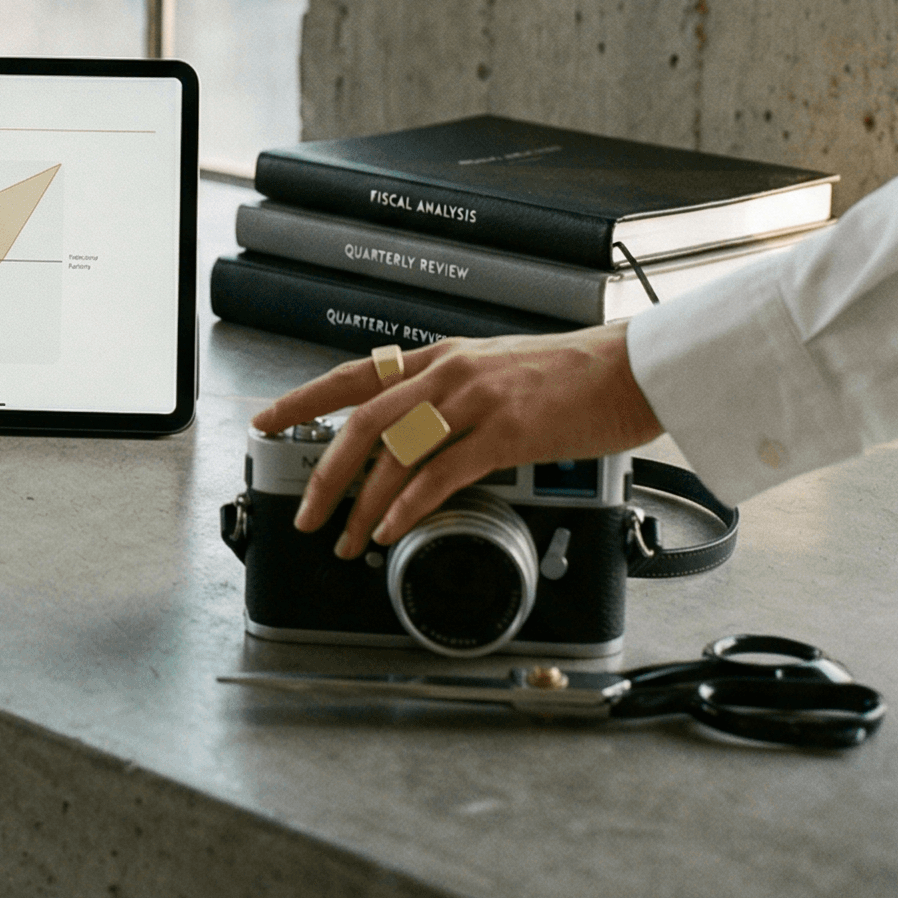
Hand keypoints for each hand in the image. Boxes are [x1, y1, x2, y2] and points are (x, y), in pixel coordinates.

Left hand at [250, 329, 662, 559]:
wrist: (630, 368)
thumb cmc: (570, 375)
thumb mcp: (493, 370)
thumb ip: (449, 395)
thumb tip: (411, 433)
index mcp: (439, 357)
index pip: (353, 374)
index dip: (304, 399)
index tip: (267, 420)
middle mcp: (447, 372)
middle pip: (361, 421)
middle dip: (324, 472)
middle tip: (307, 513)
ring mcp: (475, 399)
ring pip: (395, 451)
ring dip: (363, 502)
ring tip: (348, 539)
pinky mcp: (507, 431)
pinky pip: (442, 473)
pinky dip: (408, 505)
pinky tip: (392, 528)